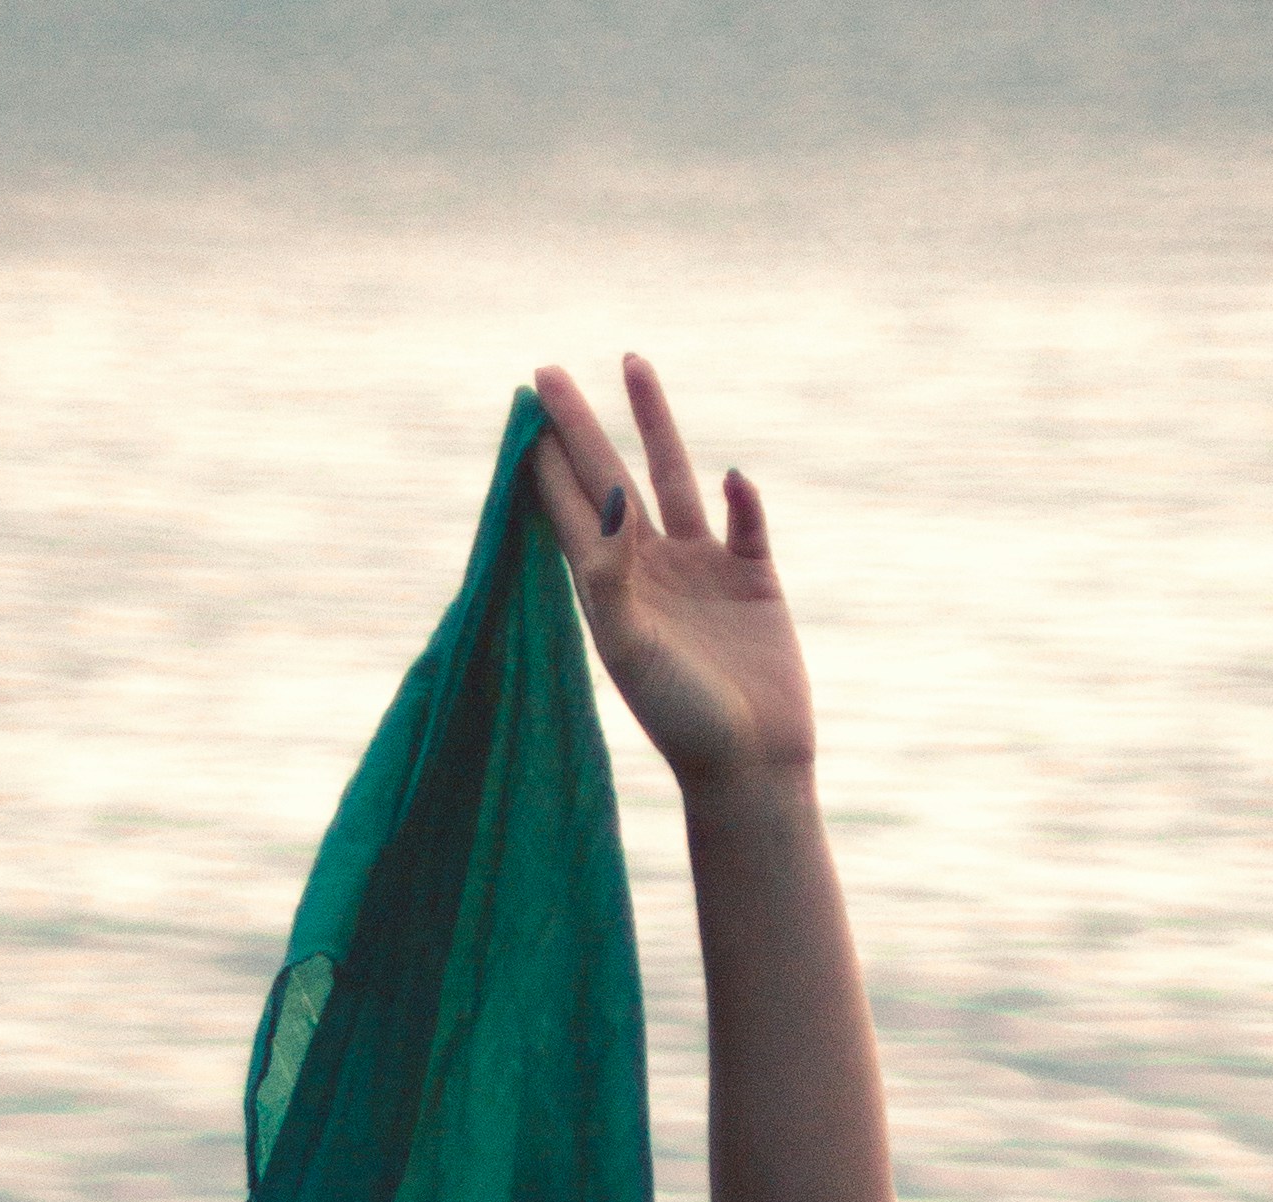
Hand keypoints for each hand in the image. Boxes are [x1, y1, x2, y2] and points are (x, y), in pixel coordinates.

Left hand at [531, 356, 816, 797]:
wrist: (751, 765)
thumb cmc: (681, 716)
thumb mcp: (630, 647)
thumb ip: (610, 571)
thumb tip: (609, 494)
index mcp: (609, 588)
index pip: (566, 507)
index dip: (542, 458)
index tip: (520, 407)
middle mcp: (648, 570)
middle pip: (606, 476)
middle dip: (577, 425)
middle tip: (546, 371)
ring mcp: (701, 571)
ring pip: (672, 478)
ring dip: (652, 424)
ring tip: (632, 365)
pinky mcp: (753, 579)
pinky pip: (745, 521)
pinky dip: (741, 496)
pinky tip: (731, 476)